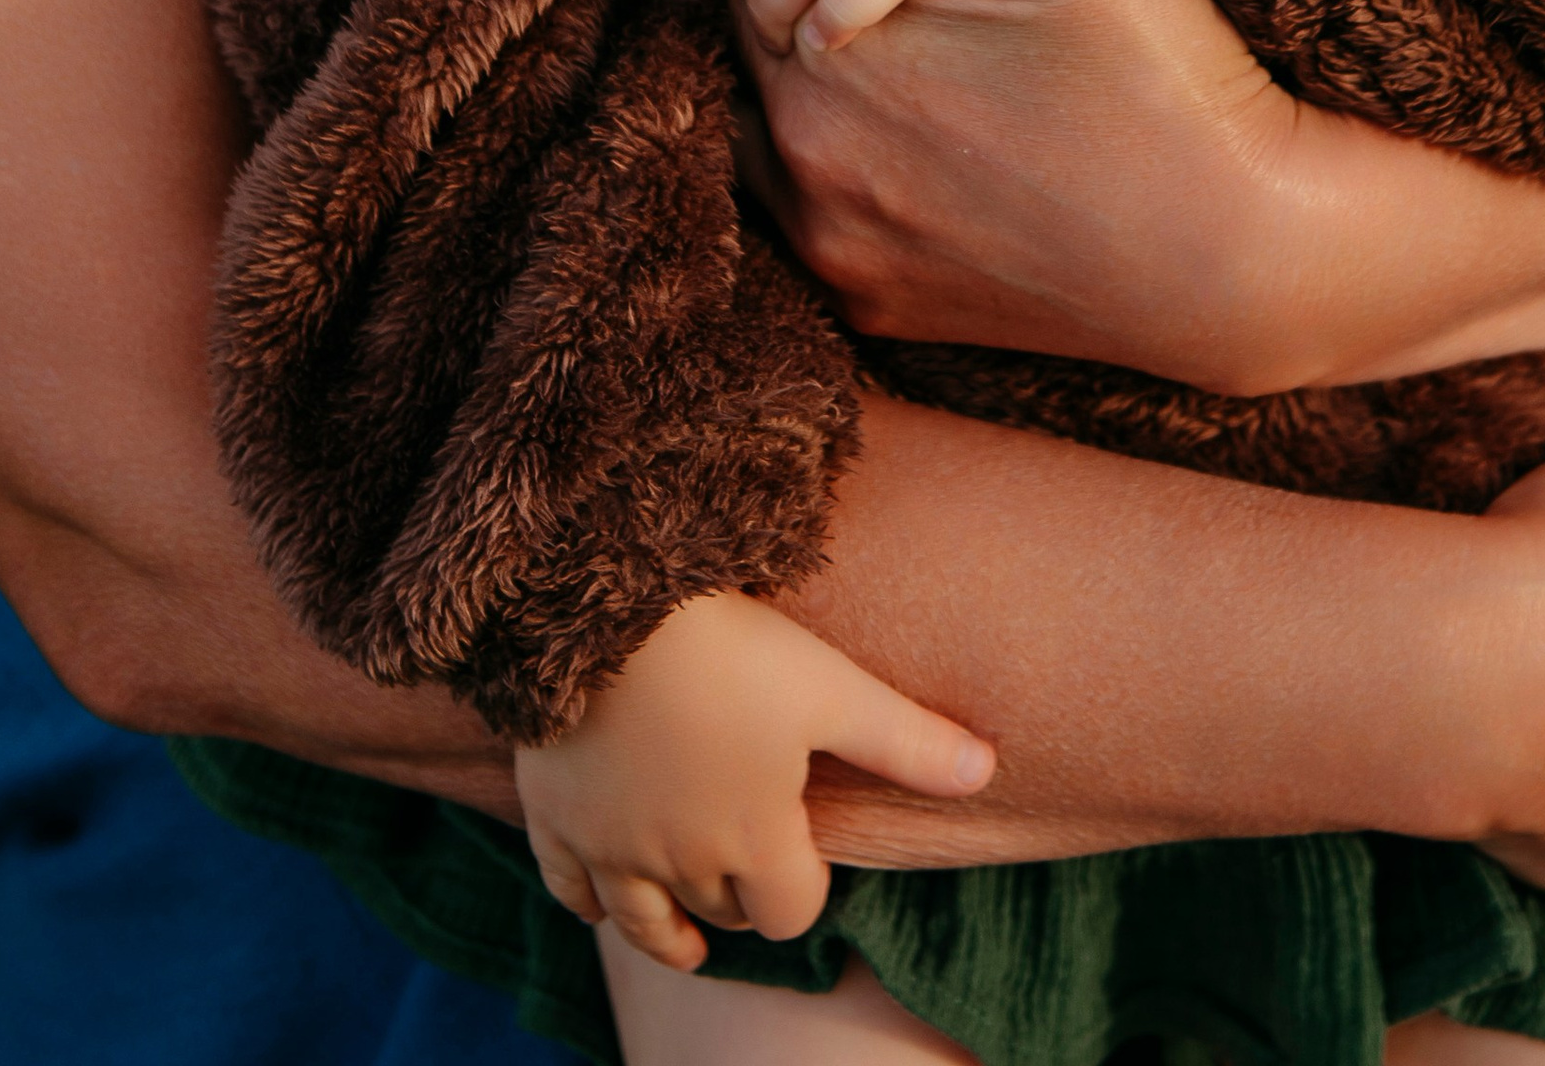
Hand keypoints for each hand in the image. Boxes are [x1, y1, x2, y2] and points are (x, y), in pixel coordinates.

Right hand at [514, 592, 992, 973]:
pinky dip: (588, 902)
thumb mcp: (831, 687)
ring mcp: (612, 847)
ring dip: (671, 930)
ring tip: (689, 939)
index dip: (806, 889)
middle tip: (752, 859)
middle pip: (722, 910)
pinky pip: (569, 890)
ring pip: (643, 924)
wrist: (603, 606)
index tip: (806, 854)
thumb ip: (907, 740)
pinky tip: (598, 901)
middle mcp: (681, 863)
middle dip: (742, 893)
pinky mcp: (554, 819)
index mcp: (753, 841)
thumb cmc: (729, 647)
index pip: (792, 912)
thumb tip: (990, 769)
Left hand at [727, 0, 1296, 375]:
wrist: (1248, 252)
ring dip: (830, 77)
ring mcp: (838, 259)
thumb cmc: (1165, 77)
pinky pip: (821, 207)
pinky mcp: (876, 309)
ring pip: (783, 124)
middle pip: (768, 39)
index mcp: (830, 70)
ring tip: (934, 46)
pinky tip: (934, 129)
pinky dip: (854, 159)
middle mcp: (805, 180)